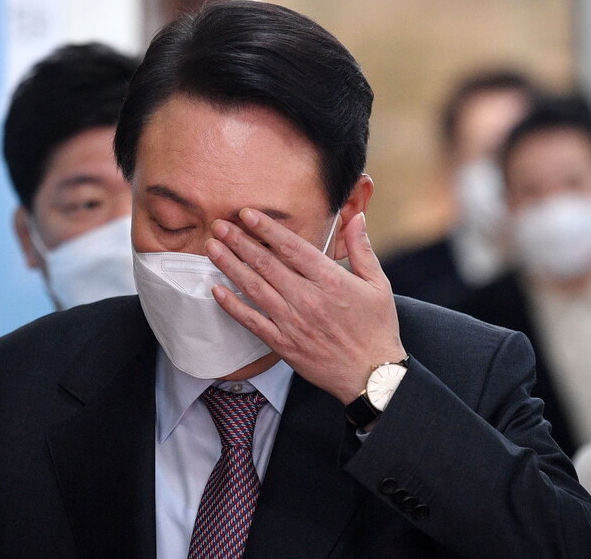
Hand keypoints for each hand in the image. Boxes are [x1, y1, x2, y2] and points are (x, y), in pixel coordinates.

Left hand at [205, 208, 404, 404]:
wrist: (371, 376)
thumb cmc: (377, 328)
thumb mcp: (378, 284)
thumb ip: (362, 249)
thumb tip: (358, 218)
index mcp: (331, 281)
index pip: (292, 248)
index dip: (267, 229)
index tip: (247, 214)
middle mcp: (308, 299)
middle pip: (266, 264)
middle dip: (239, 241)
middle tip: (219, 224)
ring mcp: (293, 322)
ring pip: (254, 288)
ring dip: (230, 266)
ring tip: (212, 248)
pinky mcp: (283, 344)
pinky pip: (252, 322)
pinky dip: (233, 306)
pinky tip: (216, 291)